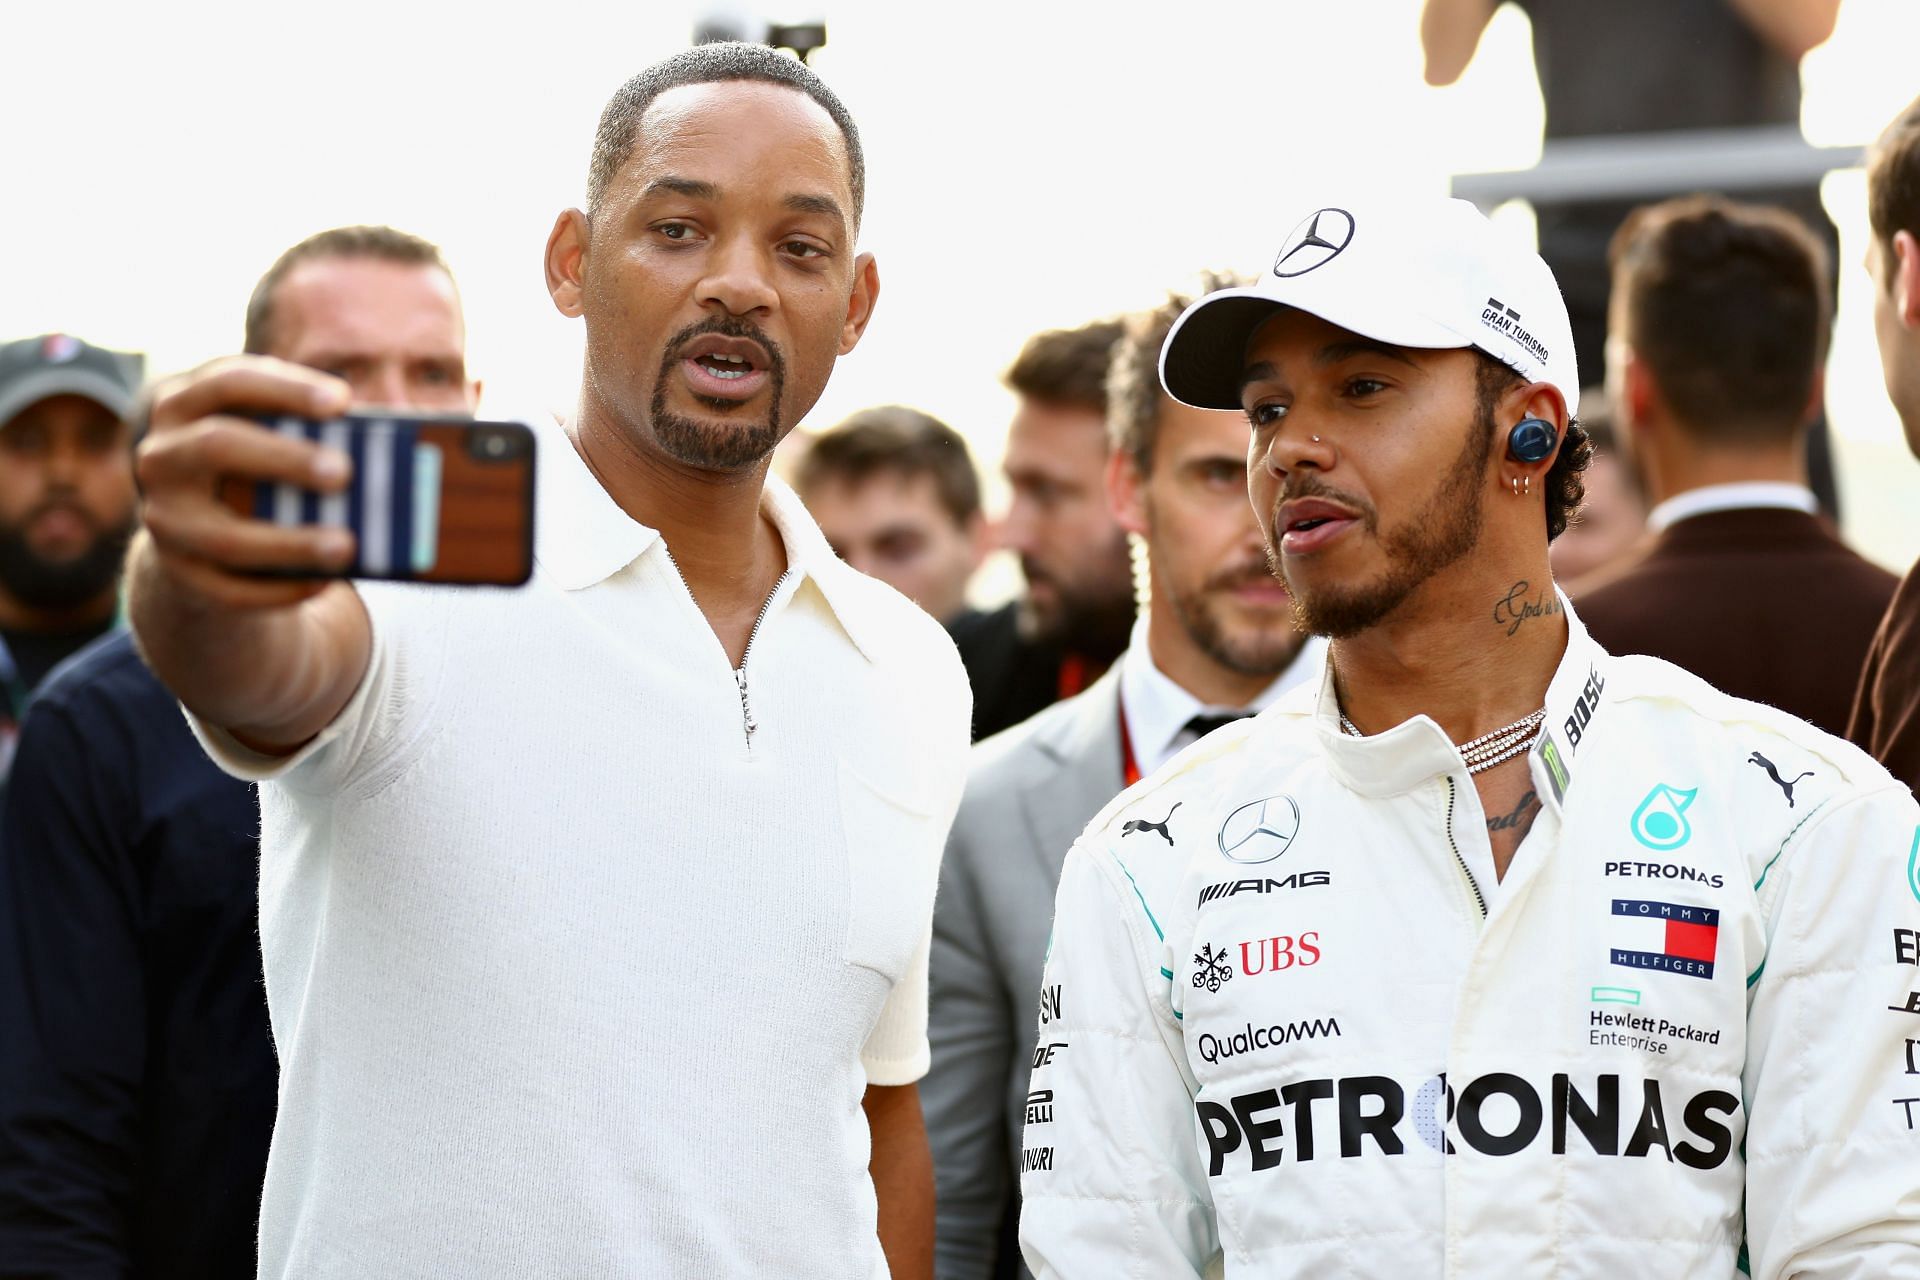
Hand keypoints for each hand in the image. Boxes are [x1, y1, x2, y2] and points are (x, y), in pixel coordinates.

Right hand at [135, 356, 355, 608]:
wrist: (198, 531)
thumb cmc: (256, 467)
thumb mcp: (269, 436)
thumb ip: (311, 432)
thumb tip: (392, 446)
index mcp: (184, 405)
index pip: (227, 381)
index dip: (284, 387)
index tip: (343, 402)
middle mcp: (162, 457)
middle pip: (217, 446)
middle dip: (285, 458)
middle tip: (345, 472)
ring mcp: (163, 517)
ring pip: (224, 536)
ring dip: (291, 543)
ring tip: (348, 547)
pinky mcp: (178, 572)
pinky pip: (230, 589)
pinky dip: (281, 589)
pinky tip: (325, 582)